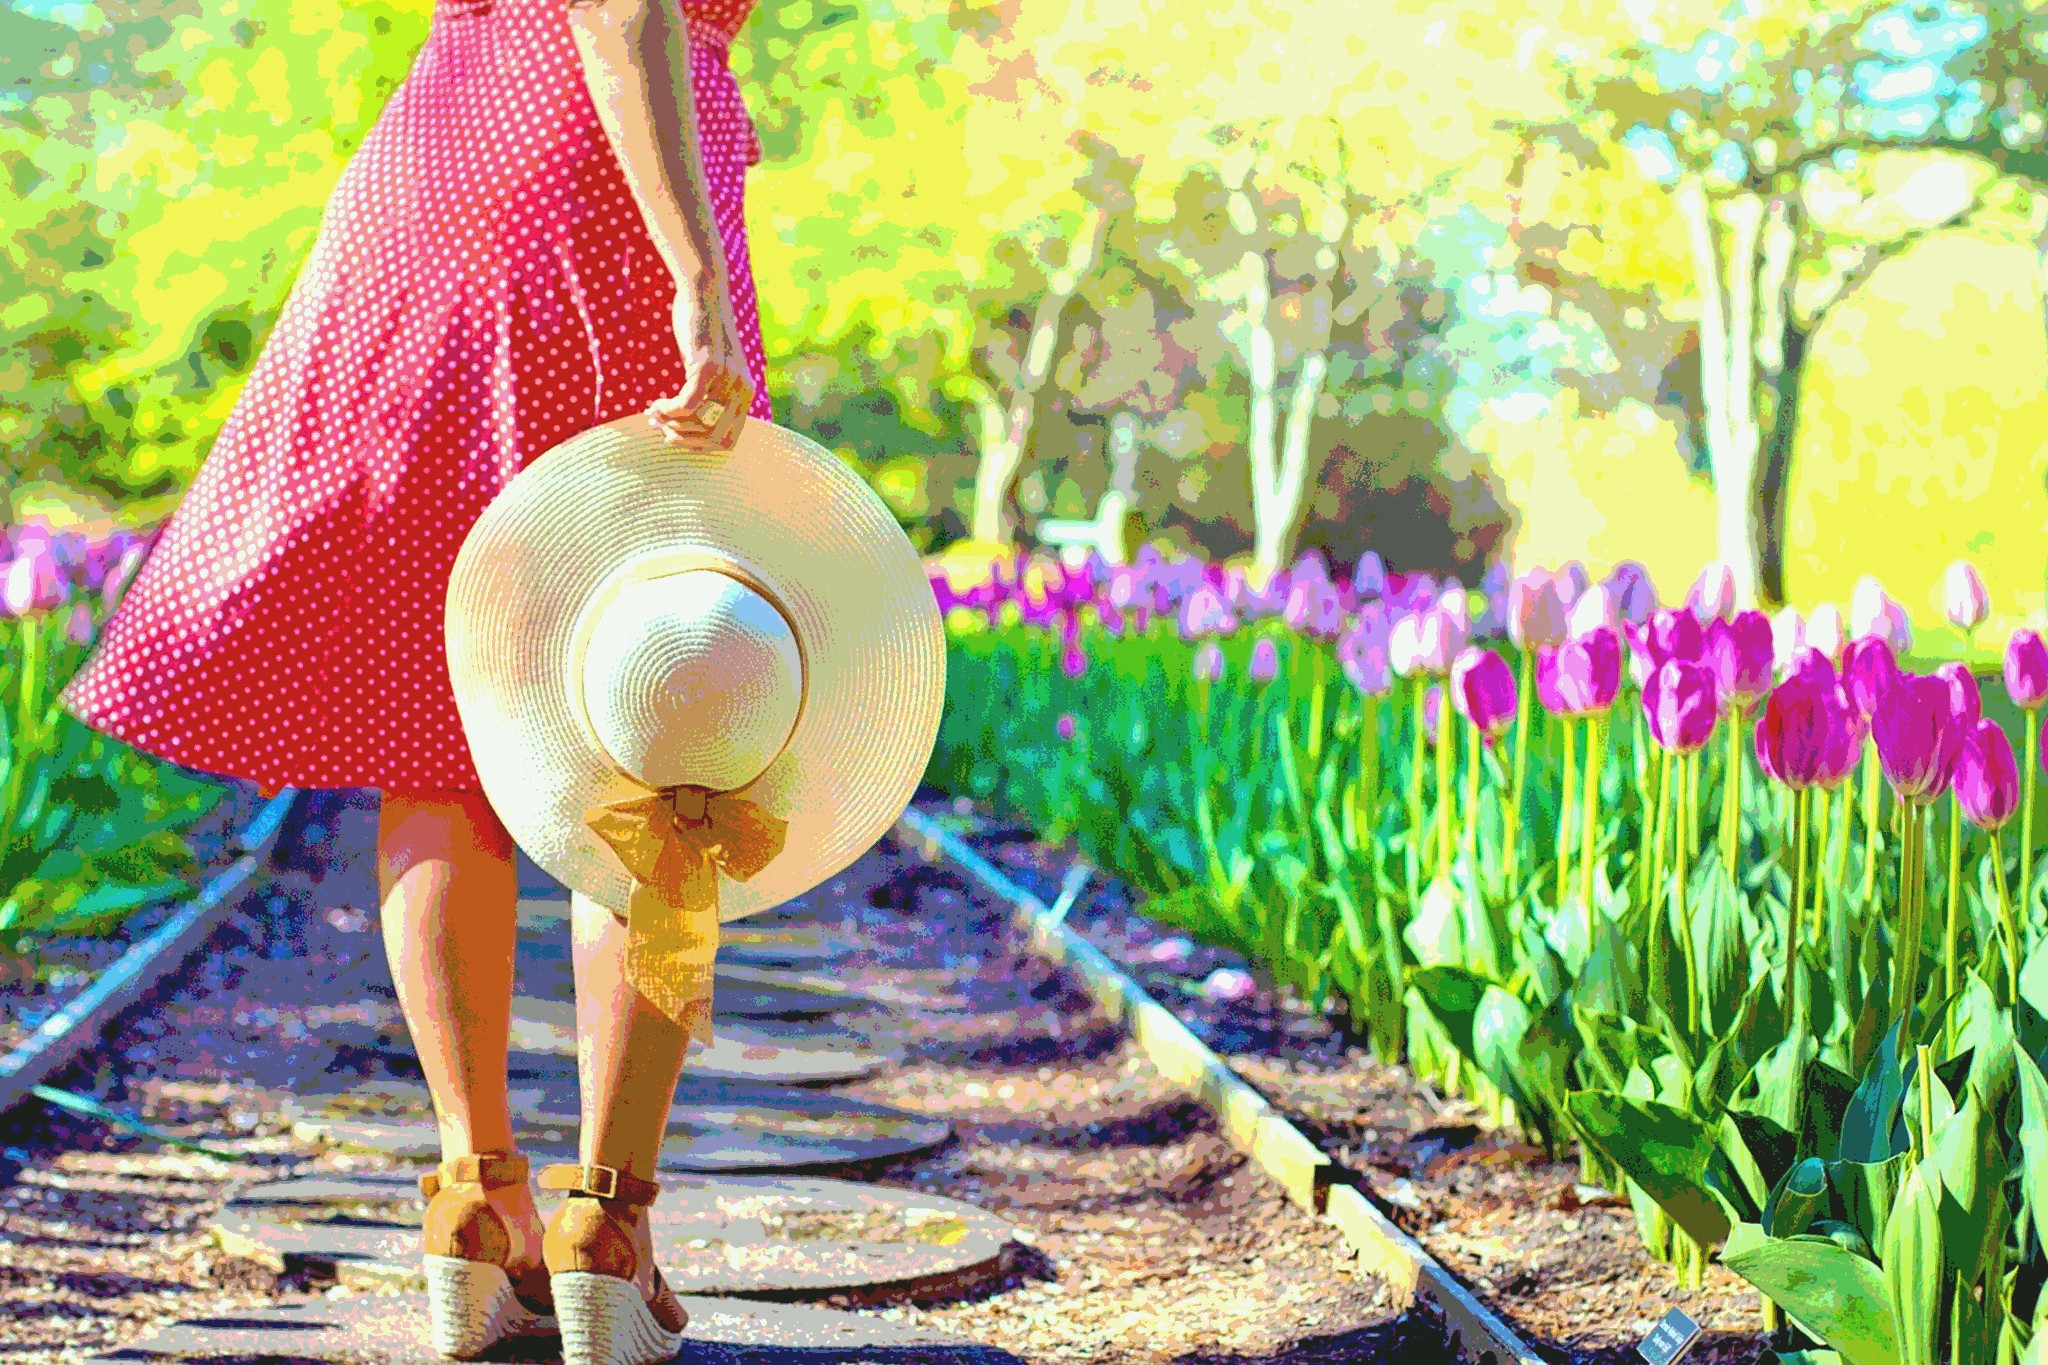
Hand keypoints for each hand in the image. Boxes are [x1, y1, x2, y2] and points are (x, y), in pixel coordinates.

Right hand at [648, 272, 752, 452]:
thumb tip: (686, 429)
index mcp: (745, 396)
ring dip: (670, 425)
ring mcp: (726, 379)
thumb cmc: (703, 334)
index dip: (698, 448)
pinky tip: (656, 404)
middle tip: (660, 429)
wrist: (704, 295)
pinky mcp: (707, 367)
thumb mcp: (713, 370)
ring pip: (698, 424)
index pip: (727, 443)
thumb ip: (710, 397)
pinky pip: (687, 405)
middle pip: (713, 440)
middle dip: (682, 440)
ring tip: (653, 414)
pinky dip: (668, 410)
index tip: (675, 438)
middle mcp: (741, 390)